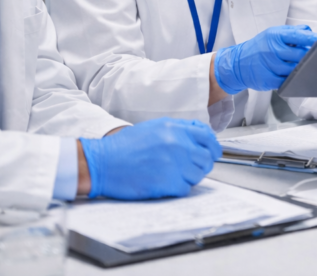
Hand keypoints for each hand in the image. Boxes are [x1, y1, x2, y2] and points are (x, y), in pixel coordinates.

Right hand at [79, 117, 221, 199]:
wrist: (103, 162)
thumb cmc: (125, 146)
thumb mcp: (154, 127)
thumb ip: (178, 129)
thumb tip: (200, 136)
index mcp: (174, 128)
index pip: (207, 137)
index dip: (212, 147)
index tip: (212, 152)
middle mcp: (177, 144)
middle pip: (206, 158)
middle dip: (201, 164)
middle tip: (191, 168)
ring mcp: (174, 164)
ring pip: (198, 175)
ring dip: (189, 177)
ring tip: (173, 175)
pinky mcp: (167, 183)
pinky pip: (185, 188)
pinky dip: (177, 188)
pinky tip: (164, 183)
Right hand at [213, 25, 316, 93]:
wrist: (237, 63)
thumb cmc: (259, 47)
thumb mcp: (273, 34)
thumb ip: (292, 32)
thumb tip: (310, 31)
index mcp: (275, 36)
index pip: (299, 35)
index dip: (314, 39)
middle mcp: (272, 50)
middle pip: (301, 55)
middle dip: (312, 56)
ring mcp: (270, 66)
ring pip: (296, 70)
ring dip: (305, 69)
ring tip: (310, 67)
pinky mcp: (269, 80)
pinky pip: (288, 81)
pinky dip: (295, 79)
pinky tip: (298, 76)